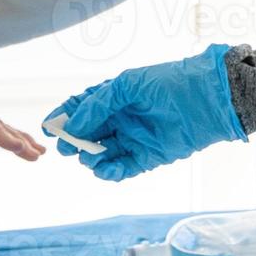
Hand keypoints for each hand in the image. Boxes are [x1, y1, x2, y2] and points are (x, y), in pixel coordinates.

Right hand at [43, 44, 245, 180]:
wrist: (206, 100)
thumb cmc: (168, 83)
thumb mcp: (128, 85)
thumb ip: (99, 104)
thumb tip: (73, 124)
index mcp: (114, 97)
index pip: (82, 107)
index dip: (64, 116)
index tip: (49, 126)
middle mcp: (120, 119)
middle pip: (88, 133)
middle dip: (74, 140)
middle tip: (67, 146)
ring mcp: (132, 139)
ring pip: (102, 153)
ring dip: (91, 157)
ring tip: (90, 156)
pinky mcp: (147, 157)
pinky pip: (122, 168)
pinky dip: (111, 172)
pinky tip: (105, 169)